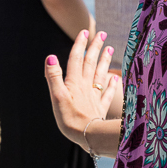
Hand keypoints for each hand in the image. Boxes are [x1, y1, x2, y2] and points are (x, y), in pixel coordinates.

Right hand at [45, 30, 122, 146]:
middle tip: (102, 34)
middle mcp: (85, 87)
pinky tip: (116, 78)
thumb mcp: (57, 96)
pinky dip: (111, 85)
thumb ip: (54, 77)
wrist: (88, 136)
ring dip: (104, 61)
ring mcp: (94, 97)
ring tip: (111, 48)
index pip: (76, 59)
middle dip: (95, 48)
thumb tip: (51, 57)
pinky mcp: (100, 108)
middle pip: (90, 63)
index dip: (80, 45)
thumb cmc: (70, 118)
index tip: (85, 31)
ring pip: (100, 75)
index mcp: (74, 83)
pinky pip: (107, 94)